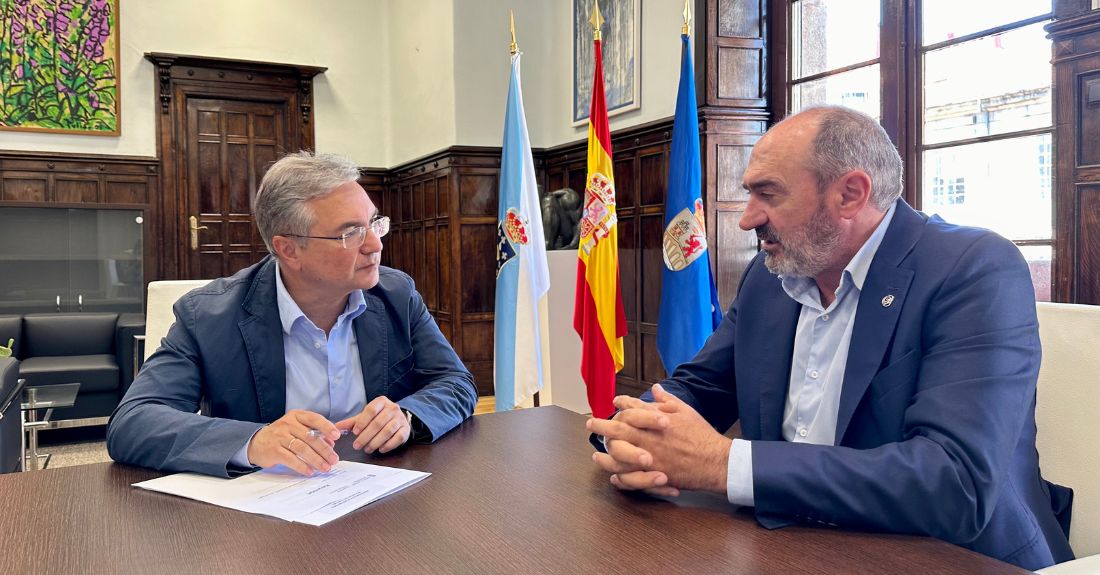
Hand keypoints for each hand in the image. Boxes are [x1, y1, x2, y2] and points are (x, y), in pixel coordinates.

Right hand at [247, 409, 340, 475]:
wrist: (256, 442)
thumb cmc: (282, 435)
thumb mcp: (296, 428)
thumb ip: (314, 433)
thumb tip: (331, 443)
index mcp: (296, 416)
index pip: (314, 419)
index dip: (327, 427)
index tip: (337, 436)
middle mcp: (288, 424)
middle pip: (310, 437)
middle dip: (324, 449)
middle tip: (334, 459)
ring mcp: (280, 437)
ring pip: (302, 448)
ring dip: (316, 459)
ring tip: (325, 467)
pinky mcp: (274, 450)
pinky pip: (291, 459)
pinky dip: (302, 466)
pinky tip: (310, 471)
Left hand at [335, 396, 410, 453]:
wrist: (398, 419)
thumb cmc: (378, 417)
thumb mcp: (365, 416)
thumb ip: (352, 422)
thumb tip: (336, 426)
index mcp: (381, 402)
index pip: (371, 410)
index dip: (362, 422)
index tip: (355, 432)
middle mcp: (393, 408)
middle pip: (378, 423)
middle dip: (366, 436)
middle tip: (357, 445)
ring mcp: (400, 419)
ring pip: (388, 431)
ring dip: (375, 442)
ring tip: (367, 449)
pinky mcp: (406, 429)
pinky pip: (398, 438)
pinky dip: (388, 445)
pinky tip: (380, 449)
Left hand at [587, 384, 730, 494]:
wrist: (714, 461)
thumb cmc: (701, 435)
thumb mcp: (686, 411)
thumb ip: (667, 400)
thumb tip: (656, 388)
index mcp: (655, 420)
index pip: (633, 407)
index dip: (622, 403)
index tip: (615, 402)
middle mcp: (648, 437)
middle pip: (618, 429)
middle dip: (602, 425)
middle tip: (591, 424)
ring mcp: (648, 457)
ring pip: (618, 457)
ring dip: (605, 456)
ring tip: (596, 456)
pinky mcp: (652, 475)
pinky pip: (629, 478)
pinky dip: (619, 478)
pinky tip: (613, 476)